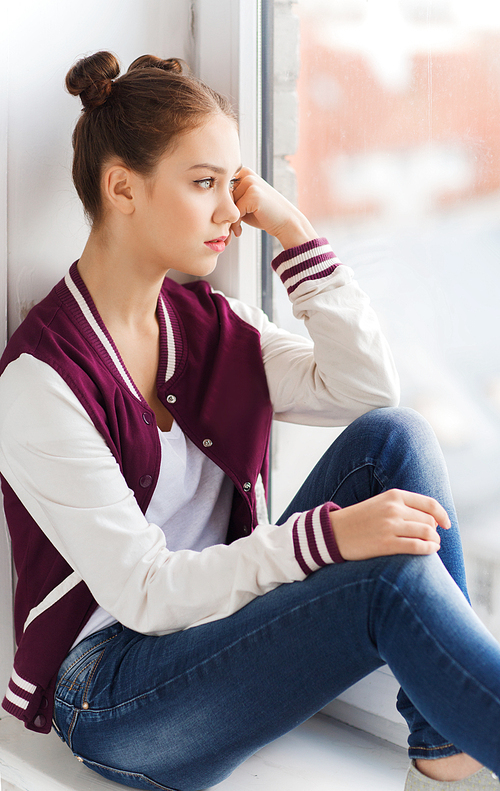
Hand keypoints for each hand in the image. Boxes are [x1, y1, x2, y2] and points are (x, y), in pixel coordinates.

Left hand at [230, 167, 316, 248]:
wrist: (286, 222)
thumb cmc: (263, 214)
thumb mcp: (244, 203)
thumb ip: (231, 199)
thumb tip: (210, 202)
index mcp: (244, 172)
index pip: (222, 188)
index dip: (222, 205)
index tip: (224, 221)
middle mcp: (247, 174)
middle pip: (223, 195)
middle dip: (225, 213)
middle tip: (229, 229)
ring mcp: (251, 182)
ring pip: (228, 203)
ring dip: (229, 219)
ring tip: (235, 230)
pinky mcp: (253, 194)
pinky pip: (235, 211)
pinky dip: (235, 223)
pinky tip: (240, 231)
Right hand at [330, 489, 449, 560]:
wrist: (334, 532)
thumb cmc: (360, 520)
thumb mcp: (381, 504)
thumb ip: (403, 506)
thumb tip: (432, 519)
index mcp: (393, 495)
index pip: (429, 504)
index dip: (442, 515)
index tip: (446, 524)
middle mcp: (394, 508)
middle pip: (429, 520)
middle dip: (435, 531)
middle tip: (433, 538)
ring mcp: (390, 526)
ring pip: (427, 533)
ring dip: (434, 541)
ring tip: (432, 545)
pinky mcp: (386, 543)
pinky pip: (417, 546)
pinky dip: (428, 549)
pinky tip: (429, 551)